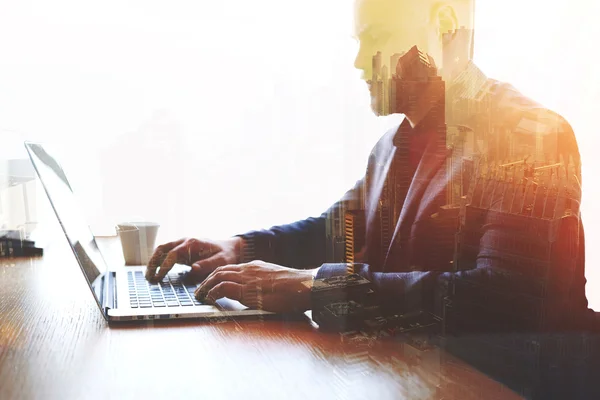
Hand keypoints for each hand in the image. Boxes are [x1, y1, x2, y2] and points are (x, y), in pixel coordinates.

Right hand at [145, 237, 242, 282]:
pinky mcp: (182, 249)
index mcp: (193, 243)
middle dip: (153, 262)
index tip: (158, 277)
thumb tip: (193, 268)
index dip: (164, 266)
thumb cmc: (226, 255)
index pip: (173, 254)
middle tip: (148, 277)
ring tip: (149, 276)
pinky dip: (159, 260)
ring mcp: (182, 244)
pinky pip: (166, 252)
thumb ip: (208, 264)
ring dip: (154, 261)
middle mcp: (185, 241)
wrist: (230, 248)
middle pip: (162, 248)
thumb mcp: (221, 261)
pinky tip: (156, 272)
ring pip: (162, 249)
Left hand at [194, 260, 316, 312]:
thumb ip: (265, 284)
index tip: (211, 284)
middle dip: (207, 280)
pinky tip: (209, 301)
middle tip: (200, 291)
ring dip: (206, 287)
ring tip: (200, 297)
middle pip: (220, 270)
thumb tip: (261, 293)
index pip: (231, 268)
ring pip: (217, 277)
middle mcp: (248, 269)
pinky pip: (222, 288)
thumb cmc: (296, 288)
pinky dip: (212, 294)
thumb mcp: (276, 282)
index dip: (218, 276)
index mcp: (255, 267)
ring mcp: (247, 278)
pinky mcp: (246, 290)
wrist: (304, 285)